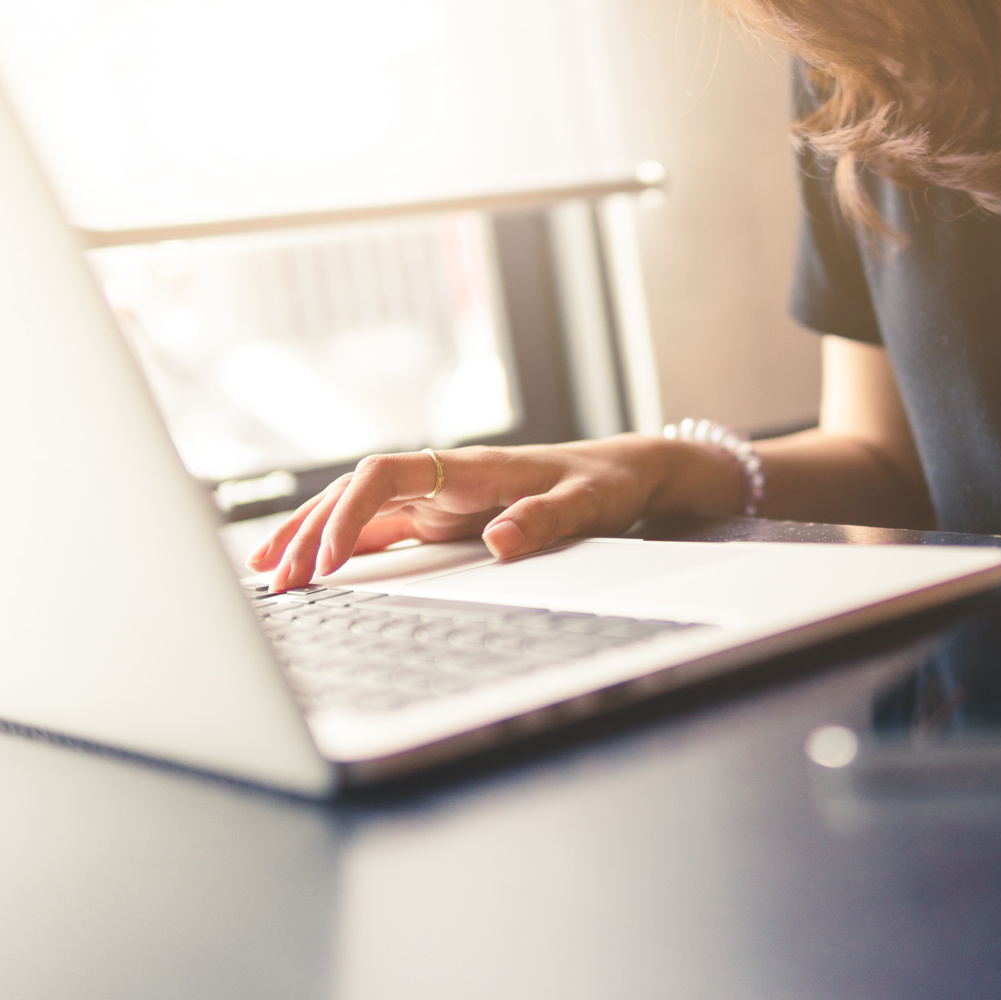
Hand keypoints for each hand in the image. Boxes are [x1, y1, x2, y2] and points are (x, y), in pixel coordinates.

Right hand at [246, 435, 743, 590]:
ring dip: (314, 539)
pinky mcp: (441, 520)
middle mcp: (444, 478)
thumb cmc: (606, 484)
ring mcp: (438, 499)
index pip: (385, 475)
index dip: (349, 512)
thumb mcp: (588, 506)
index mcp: (471, 467)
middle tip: (276, 579)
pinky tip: (313, 569)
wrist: (625, 473)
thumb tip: (499, 543)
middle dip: (310, 531)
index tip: (330, 558)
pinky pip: (378, 531)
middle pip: (355, 495)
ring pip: (358, 512)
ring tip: (271, 575)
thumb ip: (545, 522)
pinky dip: (342, 548)